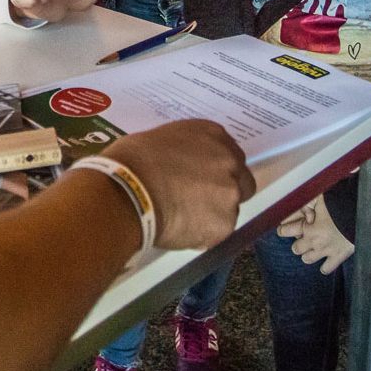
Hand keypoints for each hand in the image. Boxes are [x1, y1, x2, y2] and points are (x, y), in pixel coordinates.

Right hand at [101, 119, 255, 249]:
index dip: (215, 170)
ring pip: (228, 210)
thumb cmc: (133, 160)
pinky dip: (200, 234)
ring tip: (179, 217)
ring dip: (211, 215)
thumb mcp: (162, 139)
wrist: (128, 190)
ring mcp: (229, 193)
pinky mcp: (224, 224)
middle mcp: (229, 161)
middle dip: (224, 192)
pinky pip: (216, 232)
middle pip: (242, 182)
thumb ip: (185, 151)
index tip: (201, 179)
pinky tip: (176, 228)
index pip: (230, 155)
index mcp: (214, 135)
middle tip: (197, 202)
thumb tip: (180, 165)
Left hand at [278, 194, 353, 273]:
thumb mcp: (321, 197)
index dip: (283, 229)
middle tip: (304, 237)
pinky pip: (326, 269)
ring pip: (307, 260)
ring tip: (314, 247)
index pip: (284, 231)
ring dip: (308, 254)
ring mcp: (326, 251)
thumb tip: (298, 195)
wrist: (362, 215)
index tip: (283, 228)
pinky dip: (324, 265)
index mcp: (308, 226)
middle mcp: (315, 241)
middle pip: (295, 249)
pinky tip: (326, 258)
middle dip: (298, 243)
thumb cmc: (340, 204)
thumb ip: (308, 200)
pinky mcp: (338, 257)